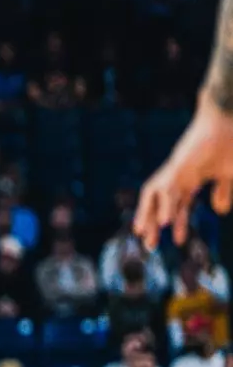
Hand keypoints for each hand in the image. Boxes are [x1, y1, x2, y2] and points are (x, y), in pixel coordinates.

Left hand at [134, 92, 232, 248]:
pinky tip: (164, 222)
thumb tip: (218, 211)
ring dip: (148, 215)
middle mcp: (179, 175)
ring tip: (143, 234)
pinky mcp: (178, 166)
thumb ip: (223, 191)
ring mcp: (176, 170)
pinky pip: (168, 188)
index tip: (178, 241)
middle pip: (159, 203)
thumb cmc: (229, 144)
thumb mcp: (228, 174)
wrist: (227, 120)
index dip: (178, 222)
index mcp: (191, 178)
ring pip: (155, 195)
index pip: (180, 204)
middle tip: (149, 246)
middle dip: (152, 223)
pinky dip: (165, 205)